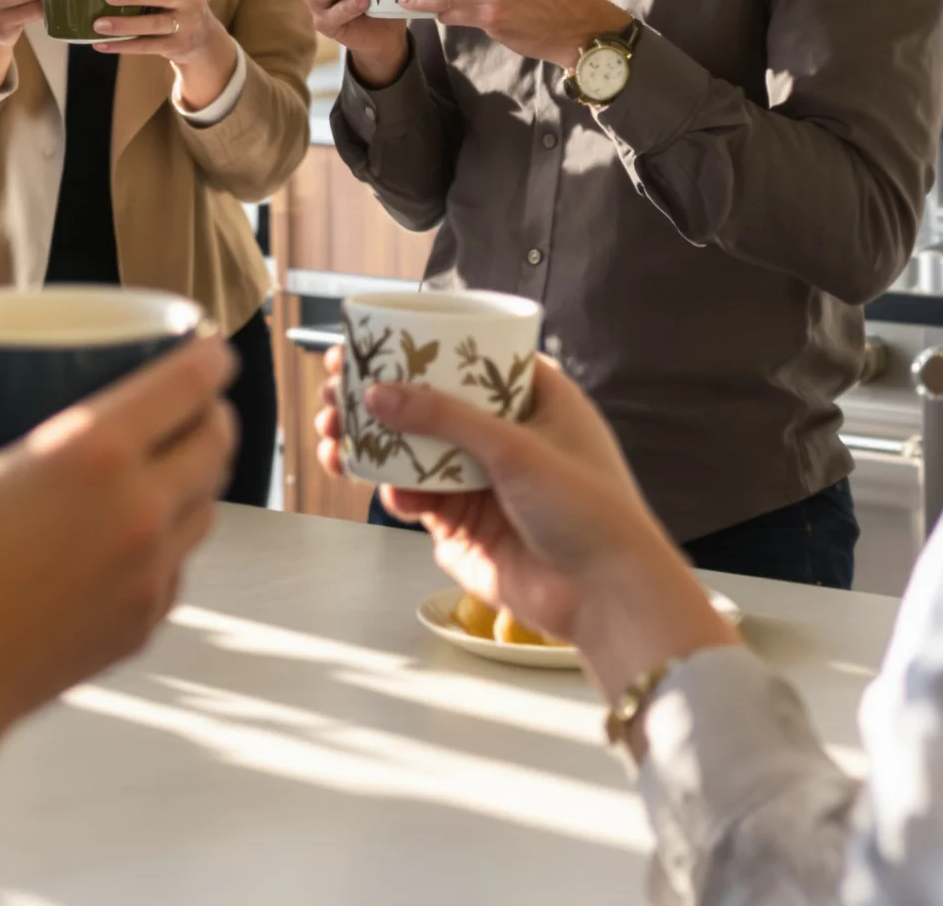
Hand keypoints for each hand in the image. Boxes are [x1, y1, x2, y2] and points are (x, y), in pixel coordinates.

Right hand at [0, 335, 237, 800]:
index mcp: (96, 453)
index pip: (188, 385)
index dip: (208, 357)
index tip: (207, 345)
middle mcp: (141, 510)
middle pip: (216, 445)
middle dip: (212, 413)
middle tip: (188, 398)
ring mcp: (148, 577)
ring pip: (207, 508)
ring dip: (196, 476)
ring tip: (163, 462)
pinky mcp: (138, 628)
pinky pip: (178, 567)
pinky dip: (171, 539)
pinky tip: (131, 537)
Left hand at [93, 0, 236, 111]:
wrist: (203, 39)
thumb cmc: (175, 4)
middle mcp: (191, 0)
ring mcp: (187, 25)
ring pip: (154, 24)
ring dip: (124, 25)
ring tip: (99, 24)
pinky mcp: (177, 46)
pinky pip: (147, 46)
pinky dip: (123, 45)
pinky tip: (102, 44)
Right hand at [312, 350, 734, 705]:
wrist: (608, 599)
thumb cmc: (592, 511)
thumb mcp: (517, 448)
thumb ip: (443, 417)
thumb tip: (378, 394)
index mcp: (531, 398)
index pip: (464, 356)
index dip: (414, 346)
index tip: (367, 343)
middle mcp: (504, 434)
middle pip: (428, 402)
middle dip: (378, 397)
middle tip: (335, 392)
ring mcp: (481, 479)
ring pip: (413, 450)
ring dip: (372, 443)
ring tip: (333, 438)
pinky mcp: (464, 522)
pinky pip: (415, 496)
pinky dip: (393, 490)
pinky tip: (384, 492)